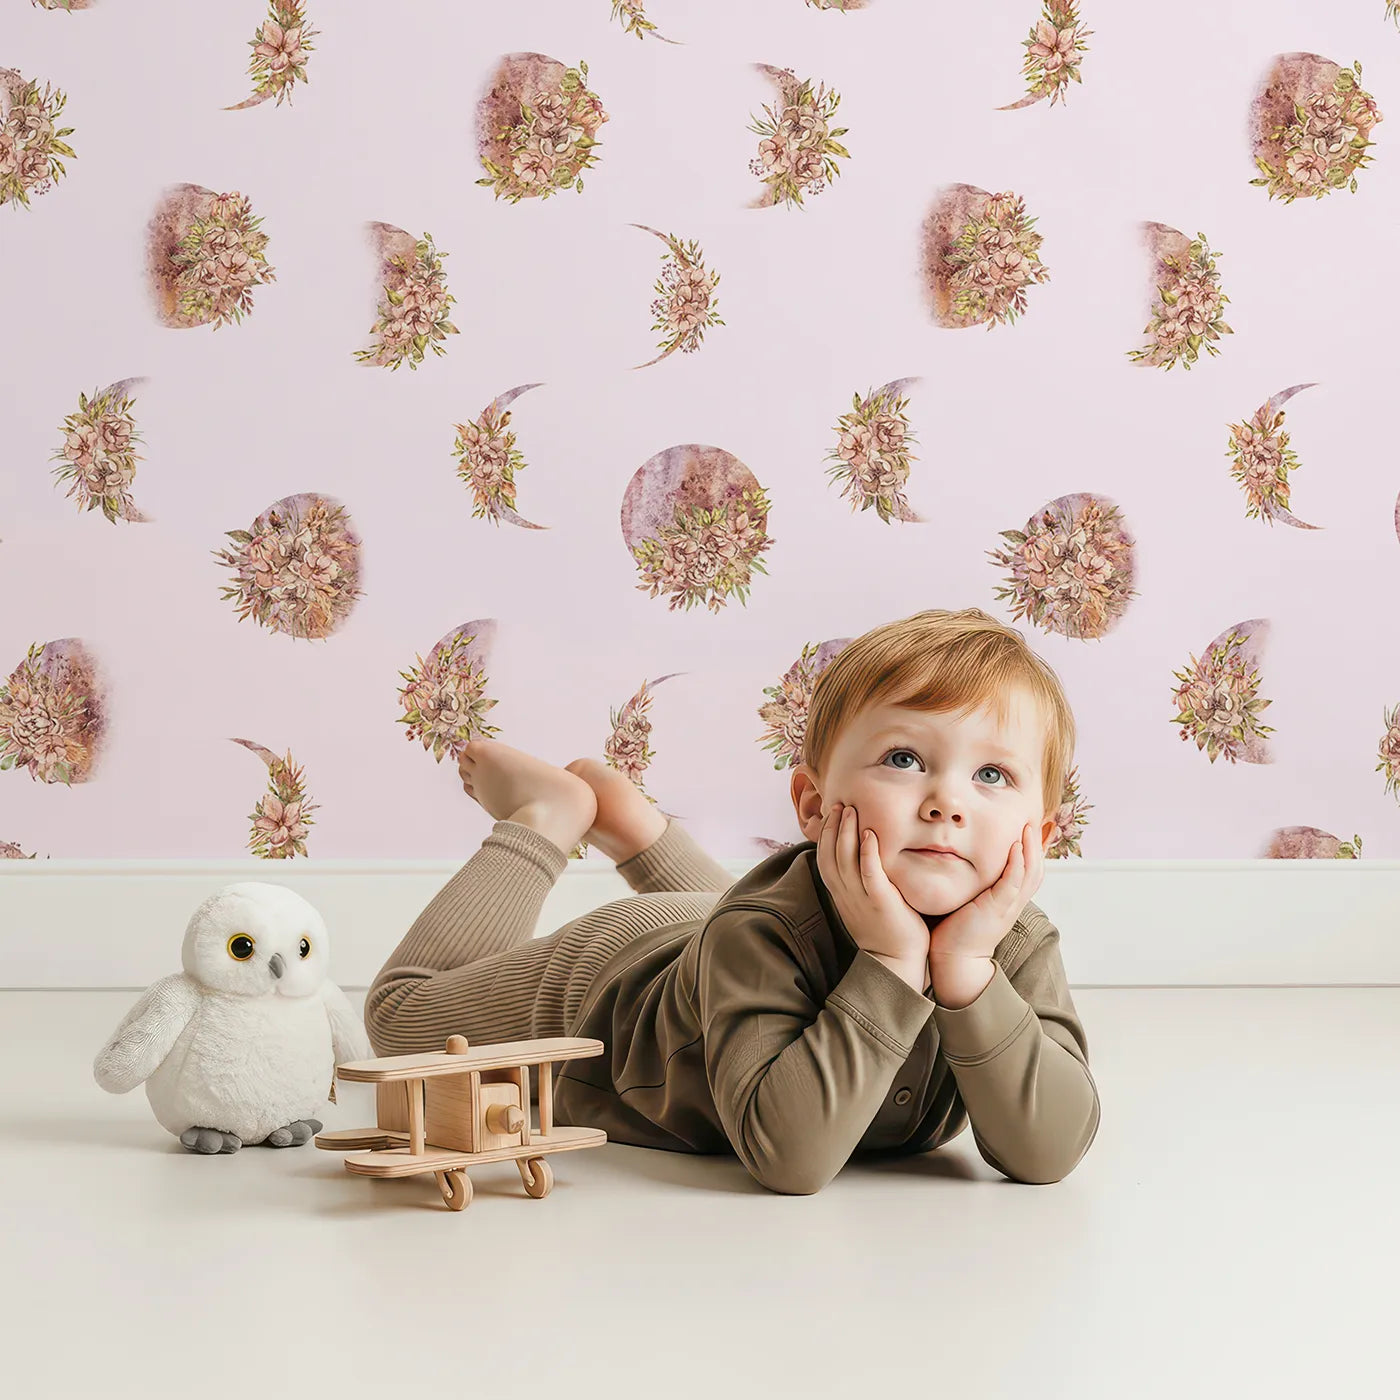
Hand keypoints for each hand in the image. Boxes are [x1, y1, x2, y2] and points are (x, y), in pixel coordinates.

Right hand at [816, 802, 930, 971]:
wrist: (895, 963)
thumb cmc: (884, 930)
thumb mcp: (863, 904)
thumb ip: (859, 882)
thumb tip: (861, 860)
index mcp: (840, 894)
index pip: (824, 858)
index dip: (825, 835)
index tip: (831, 814)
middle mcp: (845, 894)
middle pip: (830, 854)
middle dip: (832, 827)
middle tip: (838, 804)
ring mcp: (860, 898)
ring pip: (845, 859)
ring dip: (846, 832)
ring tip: (850, 810)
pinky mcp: (880, 902)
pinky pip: (869, 874)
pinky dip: (867, 852)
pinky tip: (870, 834)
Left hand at [928, 821, 1044, 966]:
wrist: (953, 960)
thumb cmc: (956, 931)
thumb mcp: (971, 903)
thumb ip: (974, 887)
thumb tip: (962, 866)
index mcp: (1007, 901)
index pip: (1027, 872)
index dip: (1031, 852)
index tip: (1028, 830)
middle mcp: (1012, 903)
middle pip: (1035, 870)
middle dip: (1036, 845)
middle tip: (1033, 822)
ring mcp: (1007, 906)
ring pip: (1029, 874)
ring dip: (1030, 849)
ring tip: (1027, 827)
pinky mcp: (997, 909)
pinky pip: (1013, 883)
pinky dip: (1017, 864)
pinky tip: (1016, 847)